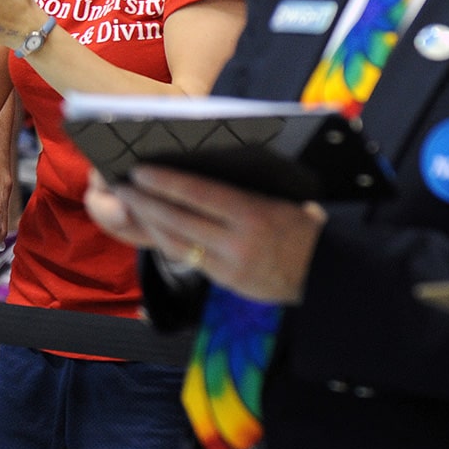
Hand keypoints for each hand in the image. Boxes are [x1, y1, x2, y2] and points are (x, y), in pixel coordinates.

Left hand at [87, 164, 325, 302]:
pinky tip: (153, 228)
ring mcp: (229, 266)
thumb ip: (244, 189)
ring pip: (177, 243)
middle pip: (179, 219)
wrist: (327, 276)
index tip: (140, 170)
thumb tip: (205, 165)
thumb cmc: (304, 226)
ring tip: (129, 204)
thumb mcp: (282, 200)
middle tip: (120, 185)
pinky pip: (188, 260)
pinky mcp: (226, 282)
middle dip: (144, 202)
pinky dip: (167, 242)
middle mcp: (237, 242)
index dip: (165, 182)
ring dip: (148, 222)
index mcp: (254, 214)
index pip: (199, 195)